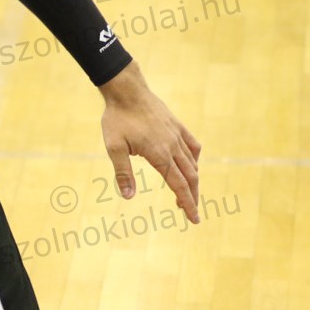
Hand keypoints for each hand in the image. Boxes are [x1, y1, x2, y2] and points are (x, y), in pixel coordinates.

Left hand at [99, 63, 202, 222]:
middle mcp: (173, 146)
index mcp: (159, 154)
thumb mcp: (114, 148)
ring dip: (193, 182)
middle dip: (193, 197)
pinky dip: (195, 160)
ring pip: (193, 163)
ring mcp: (177, 135)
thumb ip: (123, 173)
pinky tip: (192, 166)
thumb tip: (128, 197)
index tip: (194, 218)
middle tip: (192, 214)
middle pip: (190, 177)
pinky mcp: (177, 126)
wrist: (127, 90)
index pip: (179, 185)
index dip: (188, 203)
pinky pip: (193, 146)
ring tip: (188, 195)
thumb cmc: (117, 119)